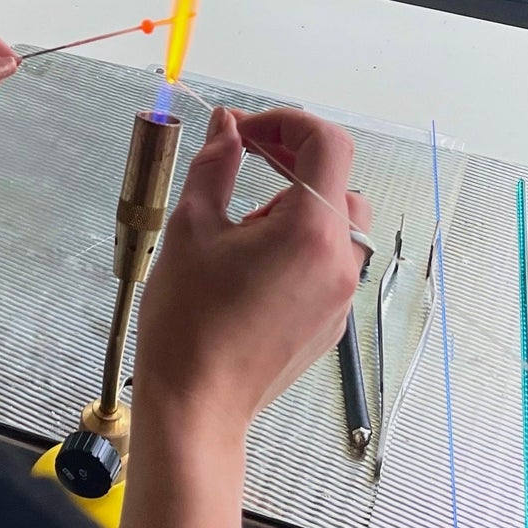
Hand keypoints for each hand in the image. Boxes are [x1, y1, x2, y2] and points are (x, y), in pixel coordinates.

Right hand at [133, 106, 371, 443]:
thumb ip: (214, 166)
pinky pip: (329, 262)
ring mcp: (341, 294)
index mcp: (310, 230)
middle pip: (337, 181)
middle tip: (243, 155)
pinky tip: (252, 261)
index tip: (245, 130)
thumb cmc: (187, 319)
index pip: (327, 144)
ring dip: (298, 203)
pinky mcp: (331, 321)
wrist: (197, 405)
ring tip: (244, 220)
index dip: (287, 121)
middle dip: (291, 158)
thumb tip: (227, 127)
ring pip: (337, 223)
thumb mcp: (191, 227)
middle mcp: (340, 260)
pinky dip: (300, 243)